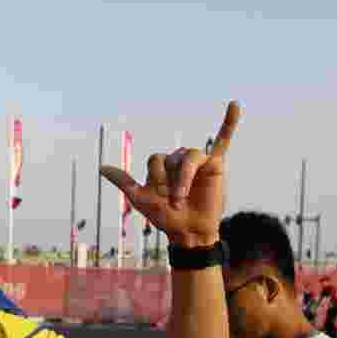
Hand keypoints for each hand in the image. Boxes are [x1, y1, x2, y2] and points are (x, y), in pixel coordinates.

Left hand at [101, 101, 240, 247]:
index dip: (155, 179)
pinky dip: (230, 123)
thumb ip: (123, 181)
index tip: (160, 199)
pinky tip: (235, 105)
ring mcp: (197, 162)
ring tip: (182, 197)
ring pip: (189, 156)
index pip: (154, 158)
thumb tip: (101, 167)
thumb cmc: (165, 217)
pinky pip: (223, 141)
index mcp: (161, 166)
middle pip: (172, 157)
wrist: (189, 232)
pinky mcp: (215, 165)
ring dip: (183, 177)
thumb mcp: (140, 198)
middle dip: (171, 181)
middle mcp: (178, 161)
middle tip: (175, 202)